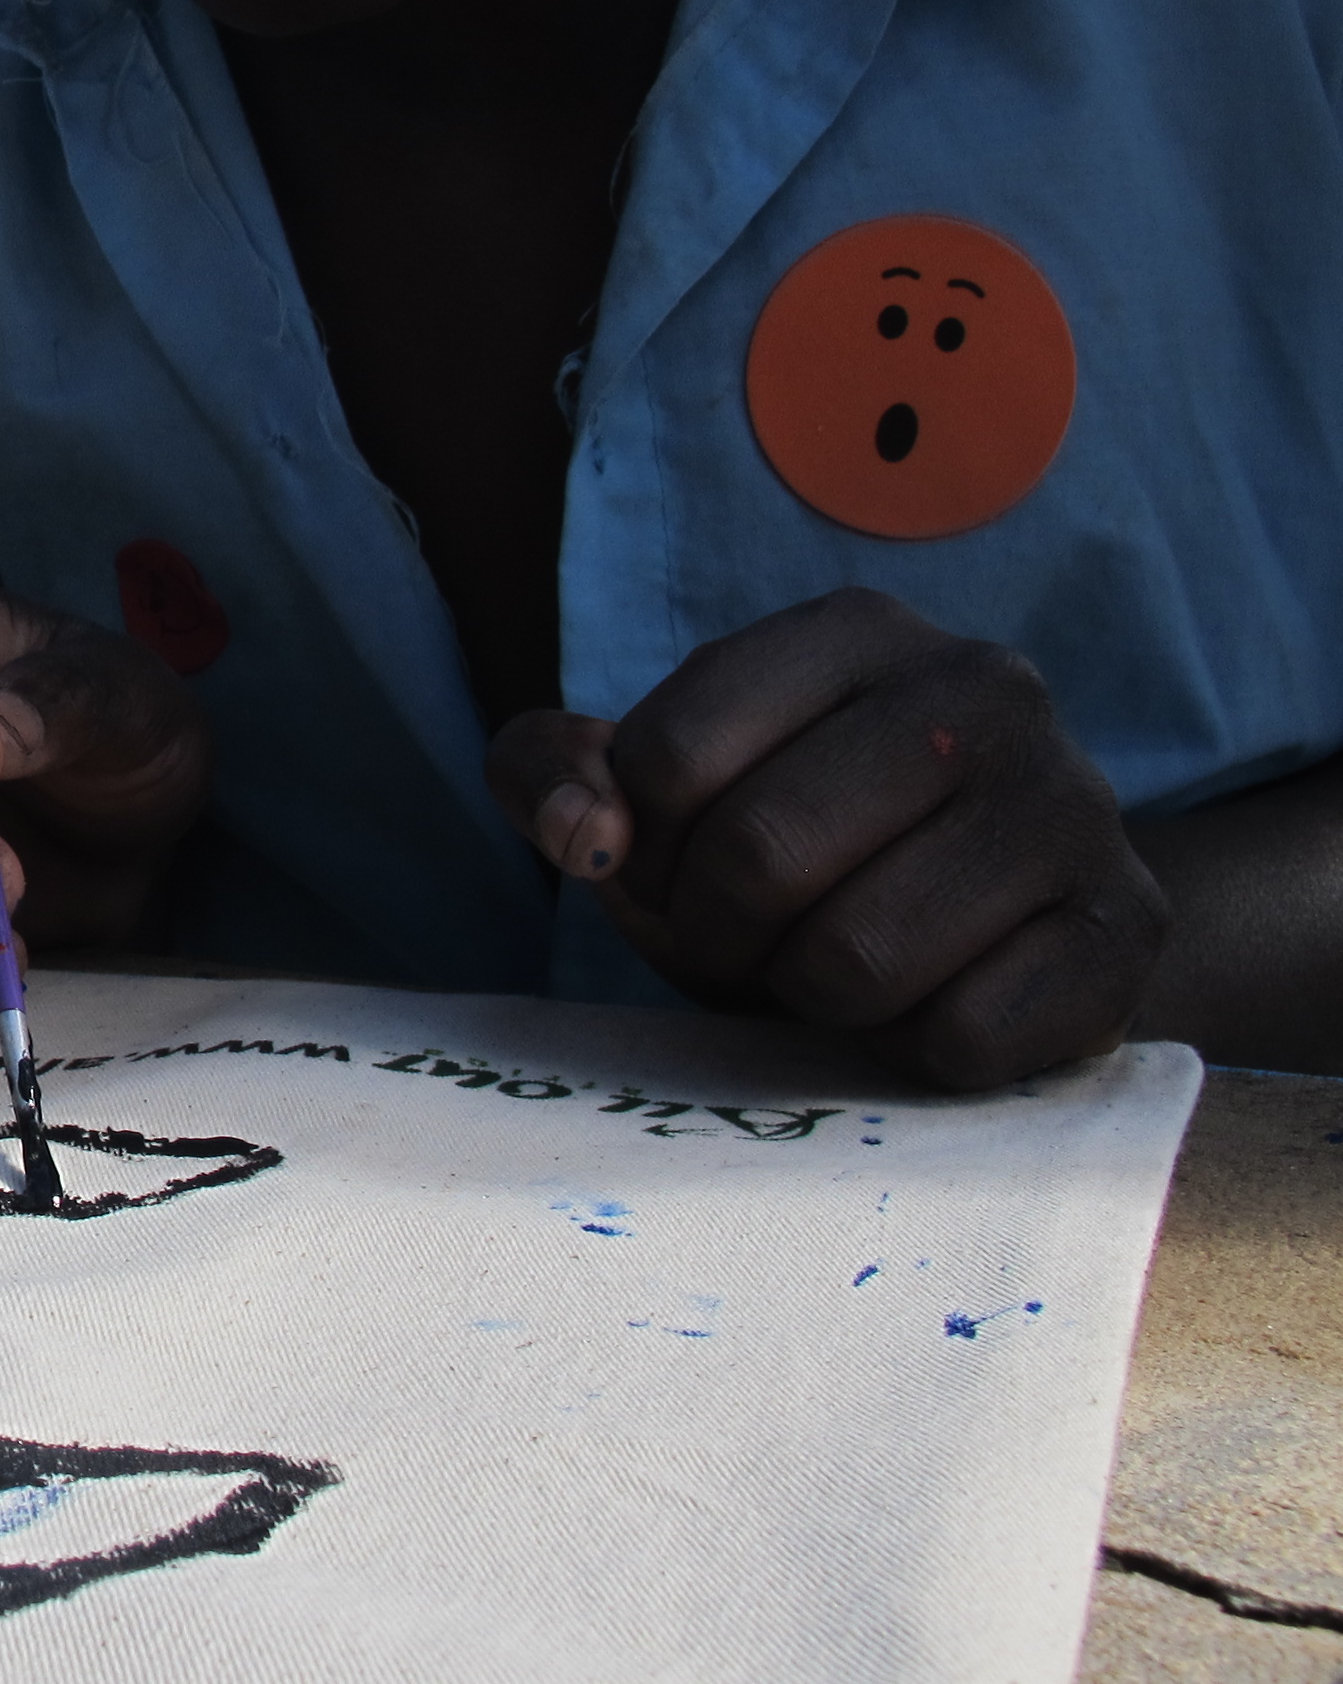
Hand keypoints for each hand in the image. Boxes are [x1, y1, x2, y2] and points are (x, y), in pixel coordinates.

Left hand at [487, 589, 1167, 1085]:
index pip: (667, 758)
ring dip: (811, 998)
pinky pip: (958, 1037)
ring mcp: (1073, 801)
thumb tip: (576, 827)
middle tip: (751, 940)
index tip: (678, 867)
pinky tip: (934, 999)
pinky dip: (911, 1049)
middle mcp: (983, 687)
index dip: (642, 849)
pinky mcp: (1129, 924)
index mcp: (853, 633)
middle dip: (718, 933)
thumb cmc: (801, 848)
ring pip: (856, 962)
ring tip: (839, 966)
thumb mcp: (658, 795)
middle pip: (758, 857)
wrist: (1008, 918)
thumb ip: (554, 774)